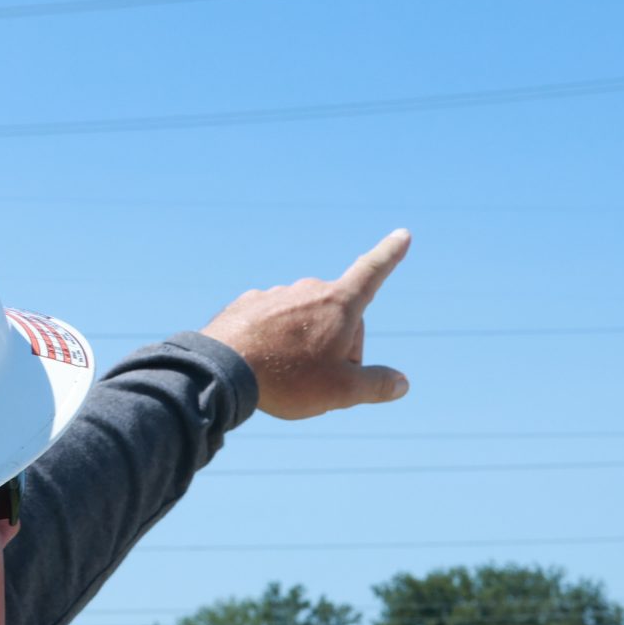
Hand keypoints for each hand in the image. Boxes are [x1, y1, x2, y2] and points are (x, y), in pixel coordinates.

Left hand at [200, 230, 412, 420]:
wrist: (221, 369)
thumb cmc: (288, 378)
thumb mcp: (341, 390)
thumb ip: (376, 385)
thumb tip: (402, 383)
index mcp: (338, 304)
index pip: (372, 272)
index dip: (390, 255)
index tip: (402, 233)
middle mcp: (308, 289)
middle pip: (339, 316)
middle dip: (339, 345)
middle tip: (318, 378)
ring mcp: (276, 294)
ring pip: (305, 321)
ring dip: (305, 344)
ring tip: (285, 373)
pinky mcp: (249, 304)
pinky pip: (274, 323)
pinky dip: (275, 341)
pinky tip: (263, 362)